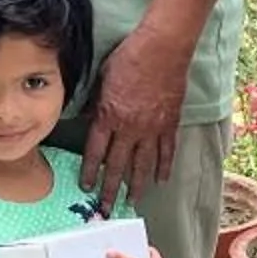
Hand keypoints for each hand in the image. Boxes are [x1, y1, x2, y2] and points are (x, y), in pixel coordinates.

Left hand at [84, 23, 189, 207]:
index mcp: (108, 115)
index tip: (86, 186)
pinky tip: (160, 180)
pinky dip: (164, 167)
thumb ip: (95, 102)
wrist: (162, 48)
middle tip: (106, 209)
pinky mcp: (170, 124)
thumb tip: (88, 117)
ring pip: (143, 164)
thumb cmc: (129, 57)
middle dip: (110, 190)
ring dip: (136, 185)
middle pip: (117, 165)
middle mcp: (129, 127)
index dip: (89, 171)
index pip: (95, 151)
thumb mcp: (102, 78)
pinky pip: (167, 152)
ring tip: (131, 202)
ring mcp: (152, 128)